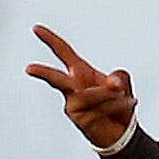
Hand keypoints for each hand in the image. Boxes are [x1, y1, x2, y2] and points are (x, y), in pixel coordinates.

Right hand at [24, 25, 139, 148]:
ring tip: (125, 96)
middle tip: (29, 69)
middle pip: (56, 79)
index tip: (36, 28)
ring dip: (112, 95)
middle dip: (43, 73)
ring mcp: (73, 106)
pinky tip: (128, 105)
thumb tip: (112, 84)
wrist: (123, 130)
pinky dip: (119, 104)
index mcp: (79, 72)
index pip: (63, 52)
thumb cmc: (118, 102)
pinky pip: (101, 108)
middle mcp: (72, 88)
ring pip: (92, 94)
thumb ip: (119, 76)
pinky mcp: (81, 120)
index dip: (50, 39)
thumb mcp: (122, 81)